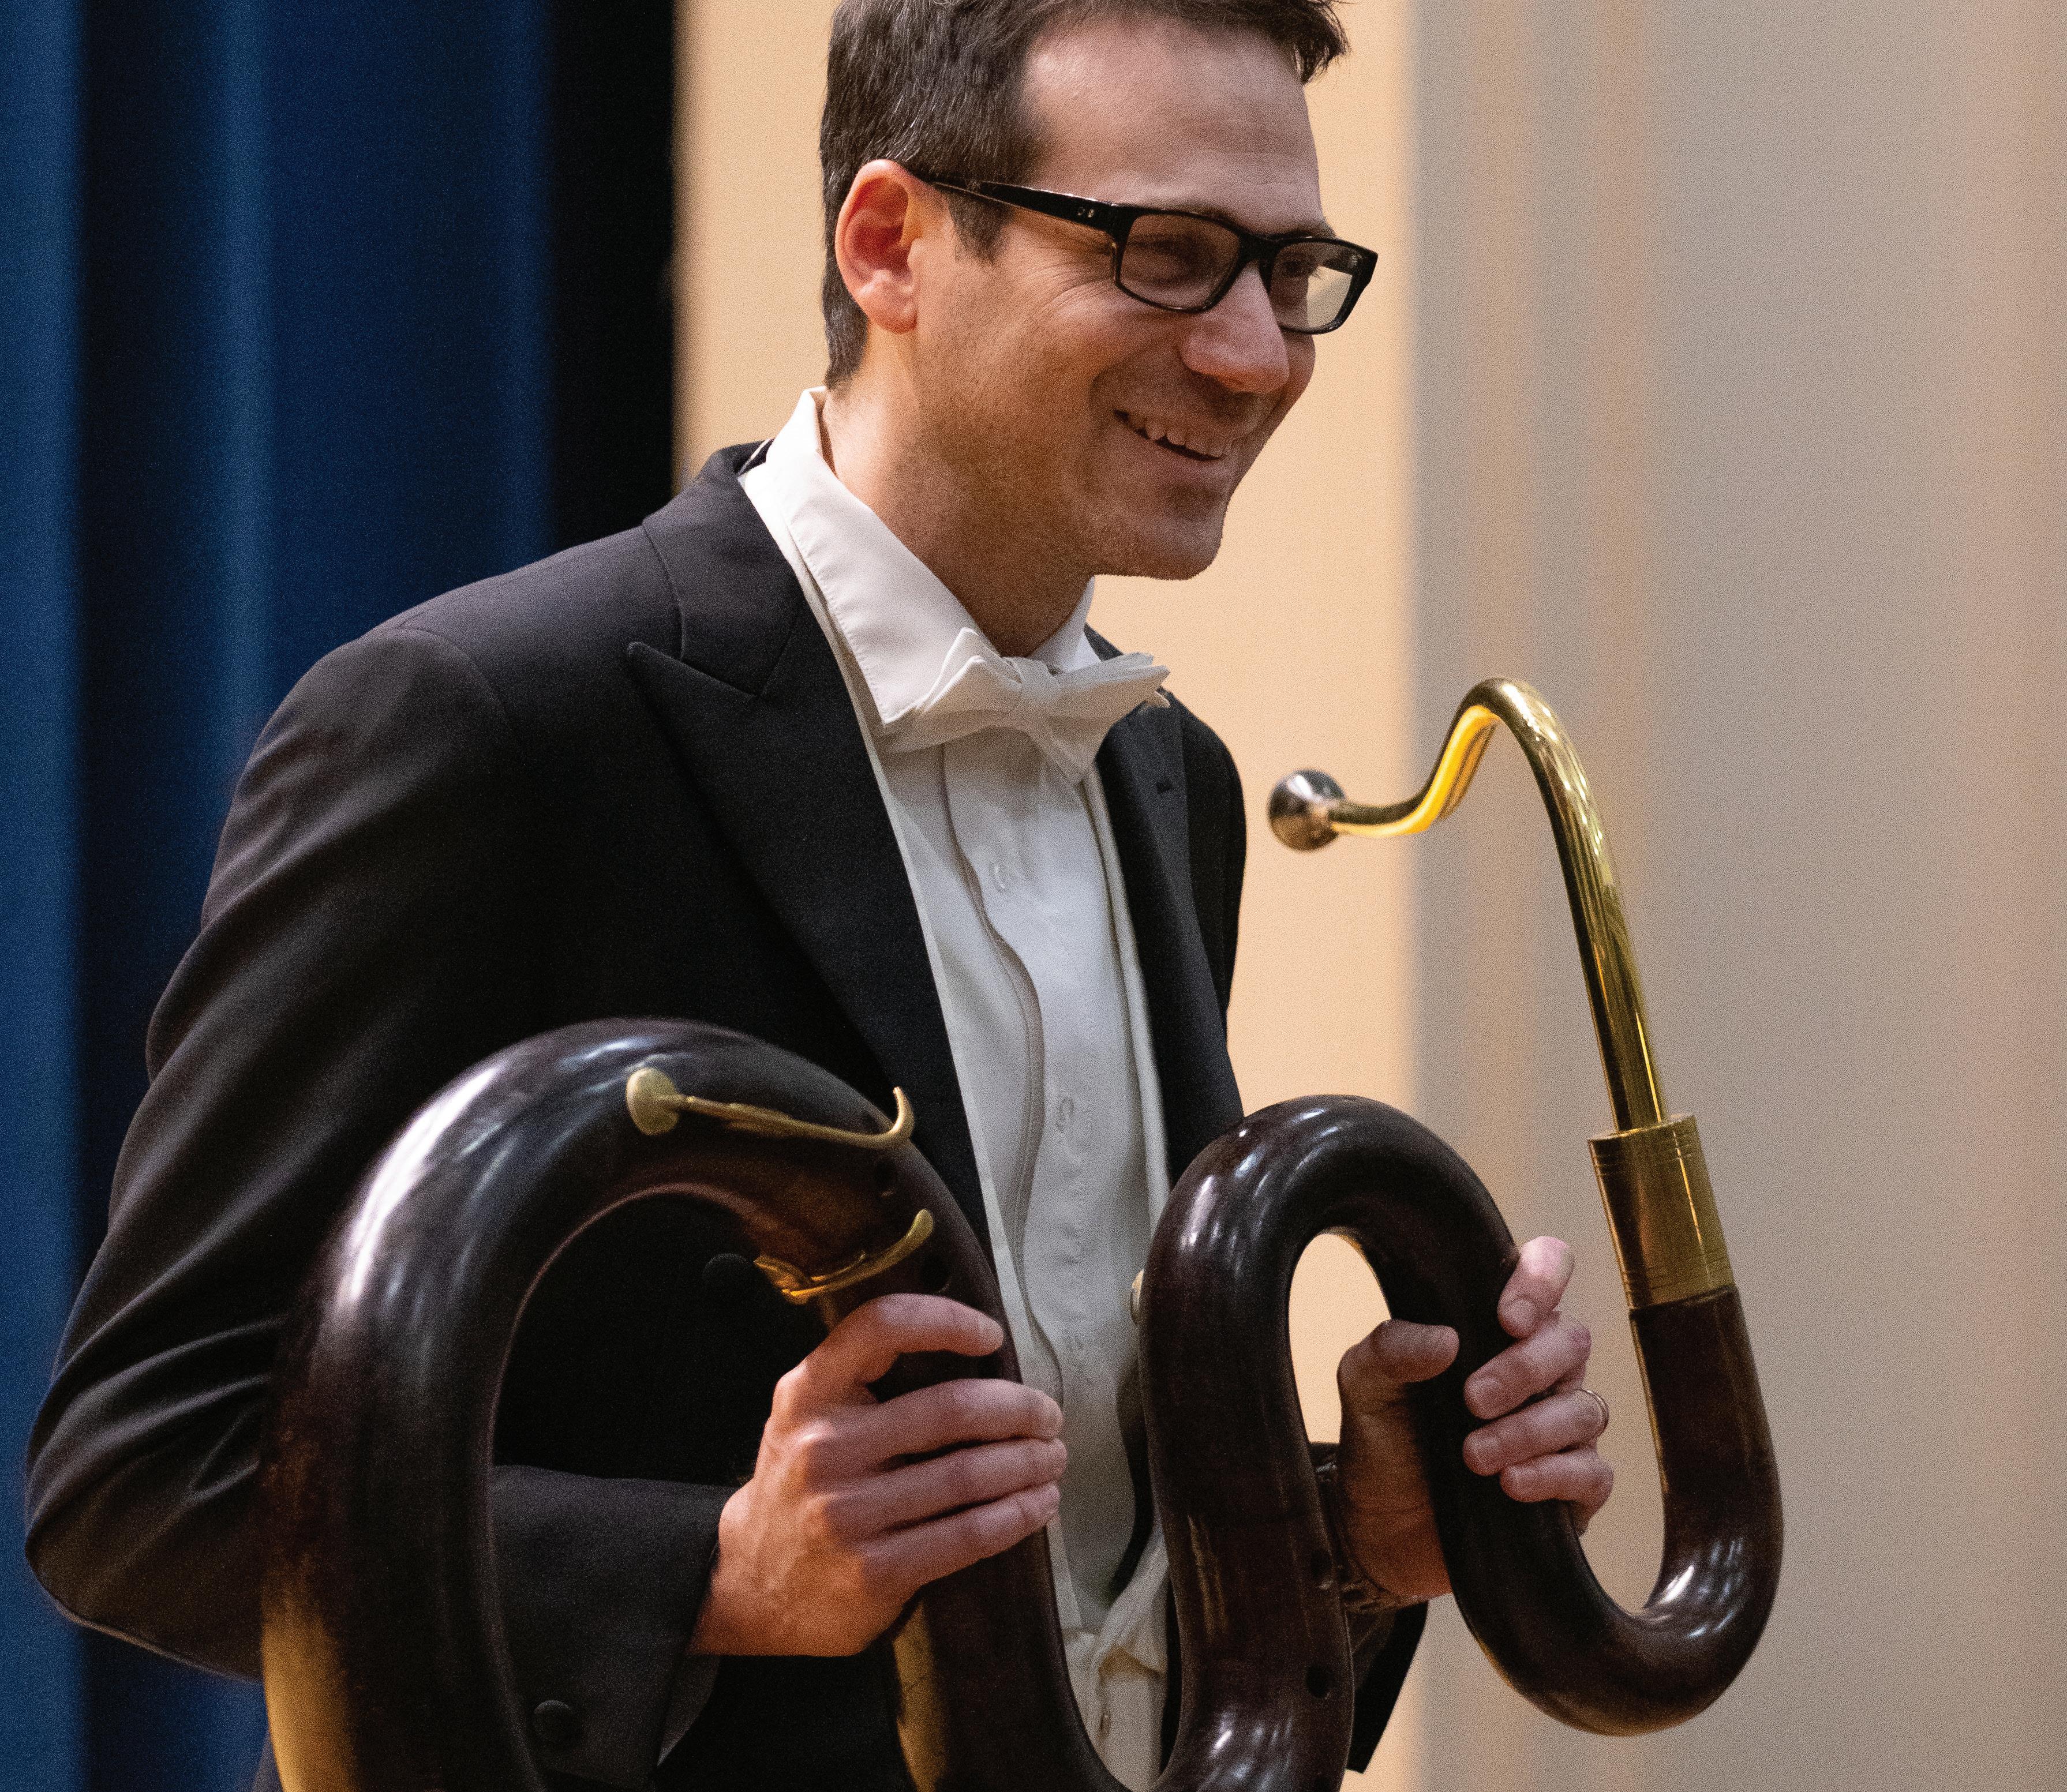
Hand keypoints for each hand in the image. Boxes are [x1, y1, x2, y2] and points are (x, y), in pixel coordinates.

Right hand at [688, 1293, 1065, 1656]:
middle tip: (1049, 1415)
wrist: (748, 1582)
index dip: (947, 1321)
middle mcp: (823, 1448)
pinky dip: (1016, 1516)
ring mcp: (847, 1514)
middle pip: (950, 1409)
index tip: (993, 1336)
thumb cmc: (801, 1482)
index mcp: (808, 1392)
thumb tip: (978, 1354)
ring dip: (1028, 1464)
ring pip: (968, 1475)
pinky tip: (1037, 1504)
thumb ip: (865, 1377)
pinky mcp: (874, 1572)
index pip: (882, 1328)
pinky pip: (967, 1536)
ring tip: (1052, 1458)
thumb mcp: (807, 1413)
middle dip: (1019, 1410)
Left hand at [1332, 1236, 1612, 1603]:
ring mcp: (1561, 1426)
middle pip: (1571, 1341)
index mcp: (1494, 1325)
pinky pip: (1593, 1472)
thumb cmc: (1381, 1439)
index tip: (1507, 1316)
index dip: (1542, 1278)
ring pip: (1584, 1408)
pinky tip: (1510, 1484)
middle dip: (1523, 1369)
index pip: (1546, 1269)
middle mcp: (1539, 1368)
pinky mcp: (1573, 1487)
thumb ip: (1392, 1349)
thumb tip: (1447, 1339)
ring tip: (1472, 1455)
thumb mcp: (1364, 1384)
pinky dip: (1553, 1475)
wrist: (1378, 1528)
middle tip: (1470, 1399)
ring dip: (1528, 1430)